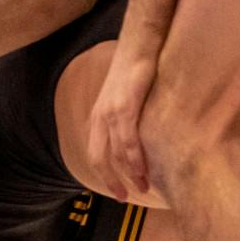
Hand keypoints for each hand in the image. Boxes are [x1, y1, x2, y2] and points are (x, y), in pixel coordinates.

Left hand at [88, 46, 154, 199]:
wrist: (140, 43)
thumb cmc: (136, 67)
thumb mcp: (124, 96)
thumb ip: (126, 117)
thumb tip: (137, 137)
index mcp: (98, 116)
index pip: (95, 154)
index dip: (104, 176)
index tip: (117, 191)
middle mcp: (100, 116)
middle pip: (100, 159)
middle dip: (112, 182)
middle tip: (125, 198)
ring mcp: (111, 112)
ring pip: (116, 153)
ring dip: (130, 173)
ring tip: (143, 186)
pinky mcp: (125, 106)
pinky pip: (128, 140)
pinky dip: (135, 158)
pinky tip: (144, 168)